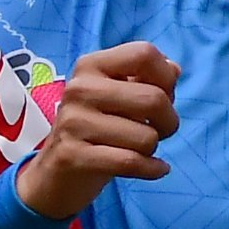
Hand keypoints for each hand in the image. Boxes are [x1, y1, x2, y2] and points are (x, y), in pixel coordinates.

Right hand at [15, 43, 178, 220]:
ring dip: (153, 149)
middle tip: (160, 132)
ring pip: (146, 137)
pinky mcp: (73, 156)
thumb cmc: (95, 131)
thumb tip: (174, 69)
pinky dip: (152, 169)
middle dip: (169, 121)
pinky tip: (157, 169)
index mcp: (91, 66)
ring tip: (139, 150)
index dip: (166, 78)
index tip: (165, 96)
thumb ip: (146, 80)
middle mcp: (79, 88)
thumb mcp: (117, 98)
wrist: (54, 174)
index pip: (143, 54)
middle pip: (153, 99)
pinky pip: (130, 162)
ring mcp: (73, 122)